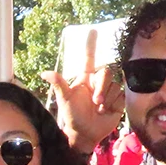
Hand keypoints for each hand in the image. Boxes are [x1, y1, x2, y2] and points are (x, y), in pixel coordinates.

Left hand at [41, 36, 124, 153]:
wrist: (85, 133)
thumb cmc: (73, 116)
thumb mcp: (65, 100)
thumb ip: (59, 84)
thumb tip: (44, 73)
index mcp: (85, 79)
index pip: (89, 58)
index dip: (90, 44)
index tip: (92, 30)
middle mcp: (98, 82)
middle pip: (105, 72)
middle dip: (101, 87)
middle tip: (95, 101)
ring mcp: (109, 90)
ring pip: (114, 85)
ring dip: (106, 98)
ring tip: (99, 109)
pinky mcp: (118, 100)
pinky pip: (121, 95)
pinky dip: (113, 103)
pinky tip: (107, 111)